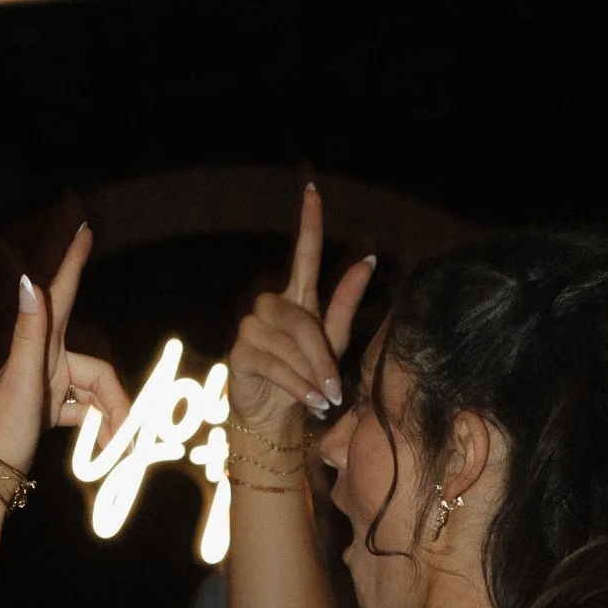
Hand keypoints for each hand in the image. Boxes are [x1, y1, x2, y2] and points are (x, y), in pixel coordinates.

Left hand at [0, 225, 128, 481]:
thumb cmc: (1, 429)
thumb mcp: (20, 381)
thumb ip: (29, 333)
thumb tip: (26, 280)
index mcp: (38, 349)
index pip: (60, 296)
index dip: (73, 264)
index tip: (85, 229)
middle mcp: (42, 362)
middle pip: (96, 372)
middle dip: (117, 404)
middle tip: (127, 441)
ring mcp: (44, 386)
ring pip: (92, 394)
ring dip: (109, 421)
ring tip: (118, 452)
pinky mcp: (44, 410)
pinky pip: (80, 412)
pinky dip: (95, 428)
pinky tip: (104, 449)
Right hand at [227, 182, 378, 436]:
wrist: (274, 416)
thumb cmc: (307, 375)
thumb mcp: (334, 341)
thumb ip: (346, 302)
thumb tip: (368, 260)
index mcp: (297, 297)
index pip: (304, 255)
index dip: (309, 224)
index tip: (313, 191)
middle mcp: (271, 305)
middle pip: (302, 321)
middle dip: (323, 358)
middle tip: (338, 390)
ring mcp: (251, 326)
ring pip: (289, 345)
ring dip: (311, 376)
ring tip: (324, 399)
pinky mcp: (239, 352)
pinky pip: (274, 364)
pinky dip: (296, 385)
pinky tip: (311, 401)